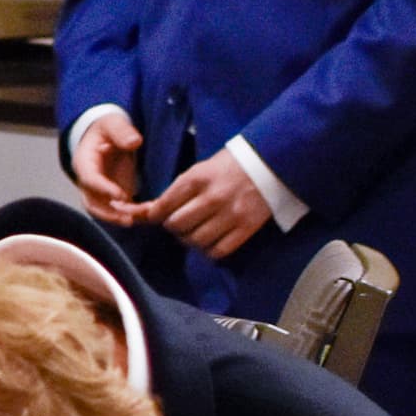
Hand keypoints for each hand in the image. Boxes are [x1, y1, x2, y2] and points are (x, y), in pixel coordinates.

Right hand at [69, 112, 144, 223]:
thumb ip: (122, 131)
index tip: (121, 195)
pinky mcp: (113, 197)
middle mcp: (88, 182)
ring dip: (123, 217)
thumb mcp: (113, 123)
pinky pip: (120, 210)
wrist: (106, 135)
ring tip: (143, 217)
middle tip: (129, 219)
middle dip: (110, 214)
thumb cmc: (106, 129)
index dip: (103, 189)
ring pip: (105, 211)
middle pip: (92, 203)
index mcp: (84, 162)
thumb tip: (134, 142)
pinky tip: (149, 213)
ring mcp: (100, 192)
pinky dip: (133, 214)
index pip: (89, 179)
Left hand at [145, 150, 271, 260]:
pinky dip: (209, 250)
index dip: (154, 215)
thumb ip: (176, 191)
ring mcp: (231, 214)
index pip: (164, 205)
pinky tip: (209, 241)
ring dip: (189, 240)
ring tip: (193, 232)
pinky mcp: (246, 228)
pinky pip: (219, 251)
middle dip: (172, 227)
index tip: (155, 216)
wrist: (267, 164)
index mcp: (197, 179)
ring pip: (196, 240)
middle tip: (177, 223)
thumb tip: (148, 211)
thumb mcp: (199, 170)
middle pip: (177, 225)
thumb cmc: (227, 167)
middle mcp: (212, 197)